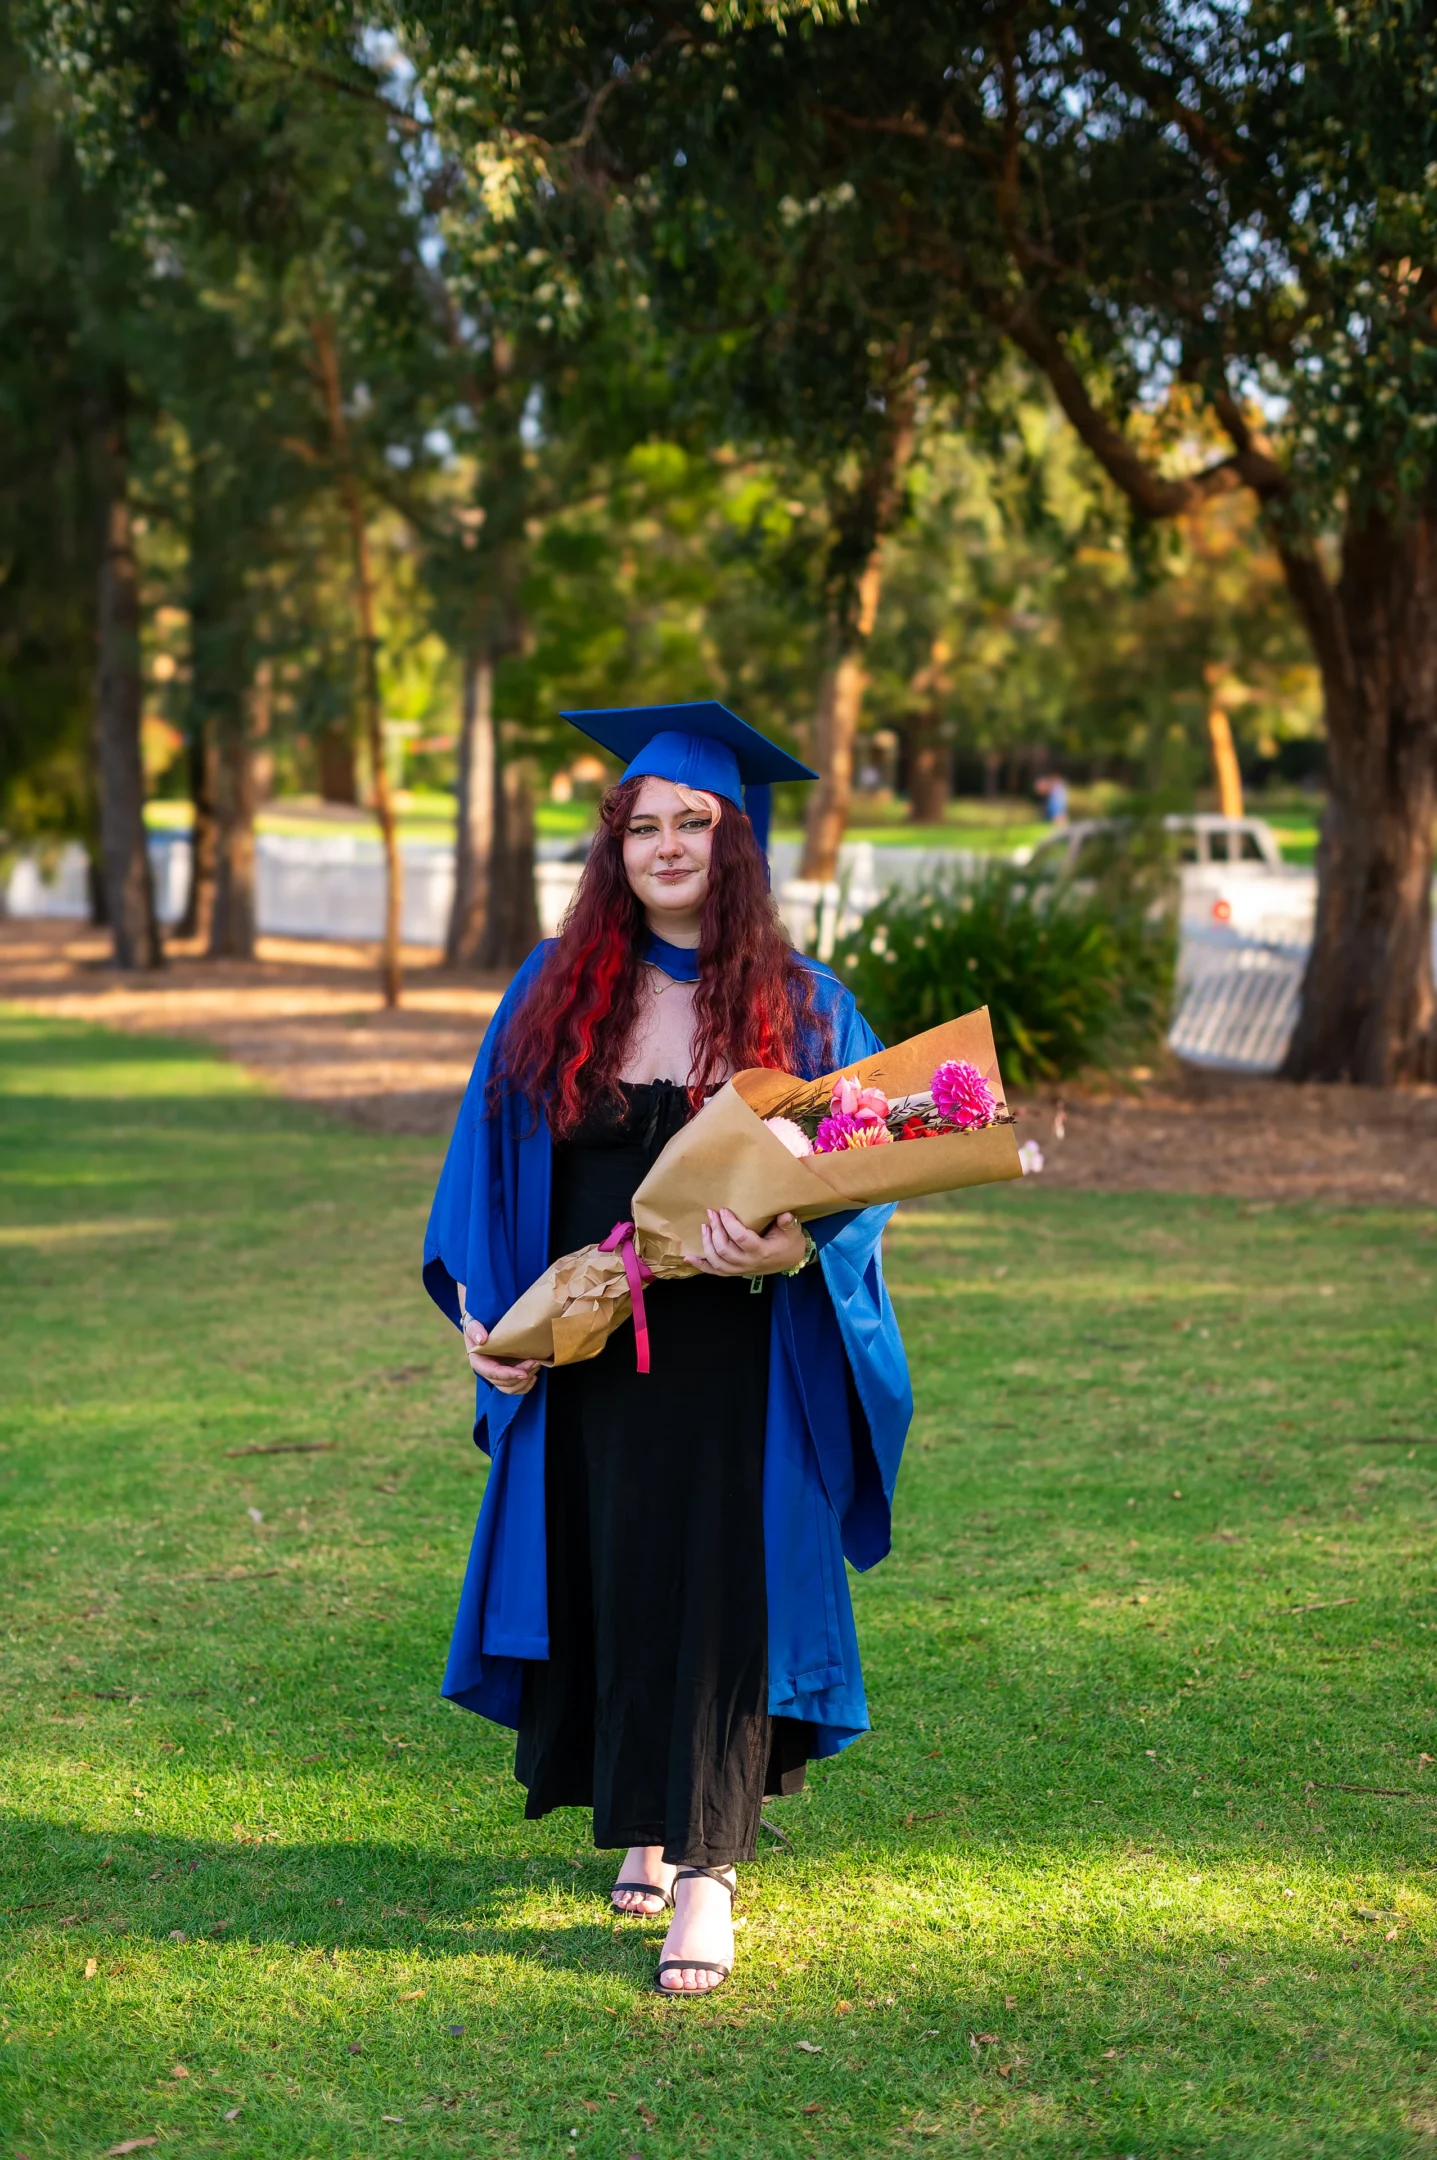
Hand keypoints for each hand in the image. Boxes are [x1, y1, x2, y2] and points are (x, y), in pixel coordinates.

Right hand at [461, 1313, 539, 1395]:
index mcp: (479, 1363)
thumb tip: (482, 1340)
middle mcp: (488, 1372)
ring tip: (537, 1365)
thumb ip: (475, 1330)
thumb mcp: (473, 1325)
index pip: (494, 1373)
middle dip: (522, 1374)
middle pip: (505, 1382)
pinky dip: (526, 1386)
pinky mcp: (505, 1375)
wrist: (482, 1329)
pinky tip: (534, 1376)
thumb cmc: (477, 1327)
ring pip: (511, 1388)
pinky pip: (515, 1388)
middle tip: (536, 1362)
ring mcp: (497, 1376)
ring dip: (525, 1381)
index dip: (509, 1375)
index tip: (523, 1373)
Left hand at [684, 1208, 807, 1278]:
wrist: (791, 1260)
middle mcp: (749, 1263)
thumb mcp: (793, 1231)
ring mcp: (741, 1270)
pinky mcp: (736, 1272)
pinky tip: (689, 1258)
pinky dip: (702, 1265)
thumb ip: (788, 1223)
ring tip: (704, 1227)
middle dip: (715, 1230)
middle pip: (725, 1249)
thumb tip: (785, 1215)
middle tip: (712, 1214)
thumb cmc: (790, 1242)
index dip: (730, 1225)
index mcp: (762, 1251)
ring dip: (707, 1244)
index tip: (723, 1211)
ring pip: (717, 1261)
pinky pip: (716, 1271)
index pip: (741, 1238)